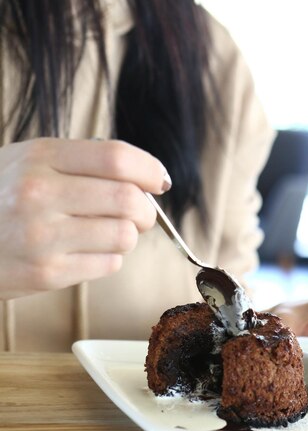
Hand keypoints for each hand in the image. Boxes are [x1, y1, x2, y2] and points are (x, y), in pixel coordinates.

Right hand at [0, 138, 170, 298]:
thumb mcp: (26, 161)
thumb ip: (80, 162)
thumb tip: (144, 177)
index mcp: (39, 157)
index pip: (117, 158)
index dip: (149, 170)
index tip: (159, 181)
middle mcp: (40, 194)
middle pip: (129, 200)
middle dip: (147, 210)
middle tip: (140, 214)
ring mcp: (43, 237)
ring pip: (125, 235)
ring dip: (126, 236)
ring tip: (104, 233)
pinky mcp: (47, 273)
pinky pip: (109, 264)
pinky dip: (108, 258)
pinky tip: (85, 252)